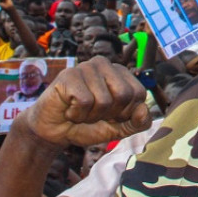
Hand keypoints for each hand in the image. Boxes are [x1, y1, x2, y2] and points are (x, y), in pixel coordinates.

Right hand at [17, 57, 150, 148]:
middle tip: (93, 113)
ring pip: (104, 100)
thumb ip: (137, 122)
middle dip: (109, 114)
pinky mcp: (69, 75)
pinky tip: (69, 109)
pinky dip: (77, 114)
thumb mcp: (117, 129)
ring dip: (90, 116)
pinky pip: (85, 101)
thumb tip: (144, 110)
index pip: (139, 93)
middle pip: (124, 94)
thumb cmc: (86, 125)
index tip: (110, 116)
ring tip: (79, 111)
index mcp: (120, 73)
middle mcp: (104, 64)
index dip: (125, 113)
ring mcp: (86, 67)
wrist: (53, 132)